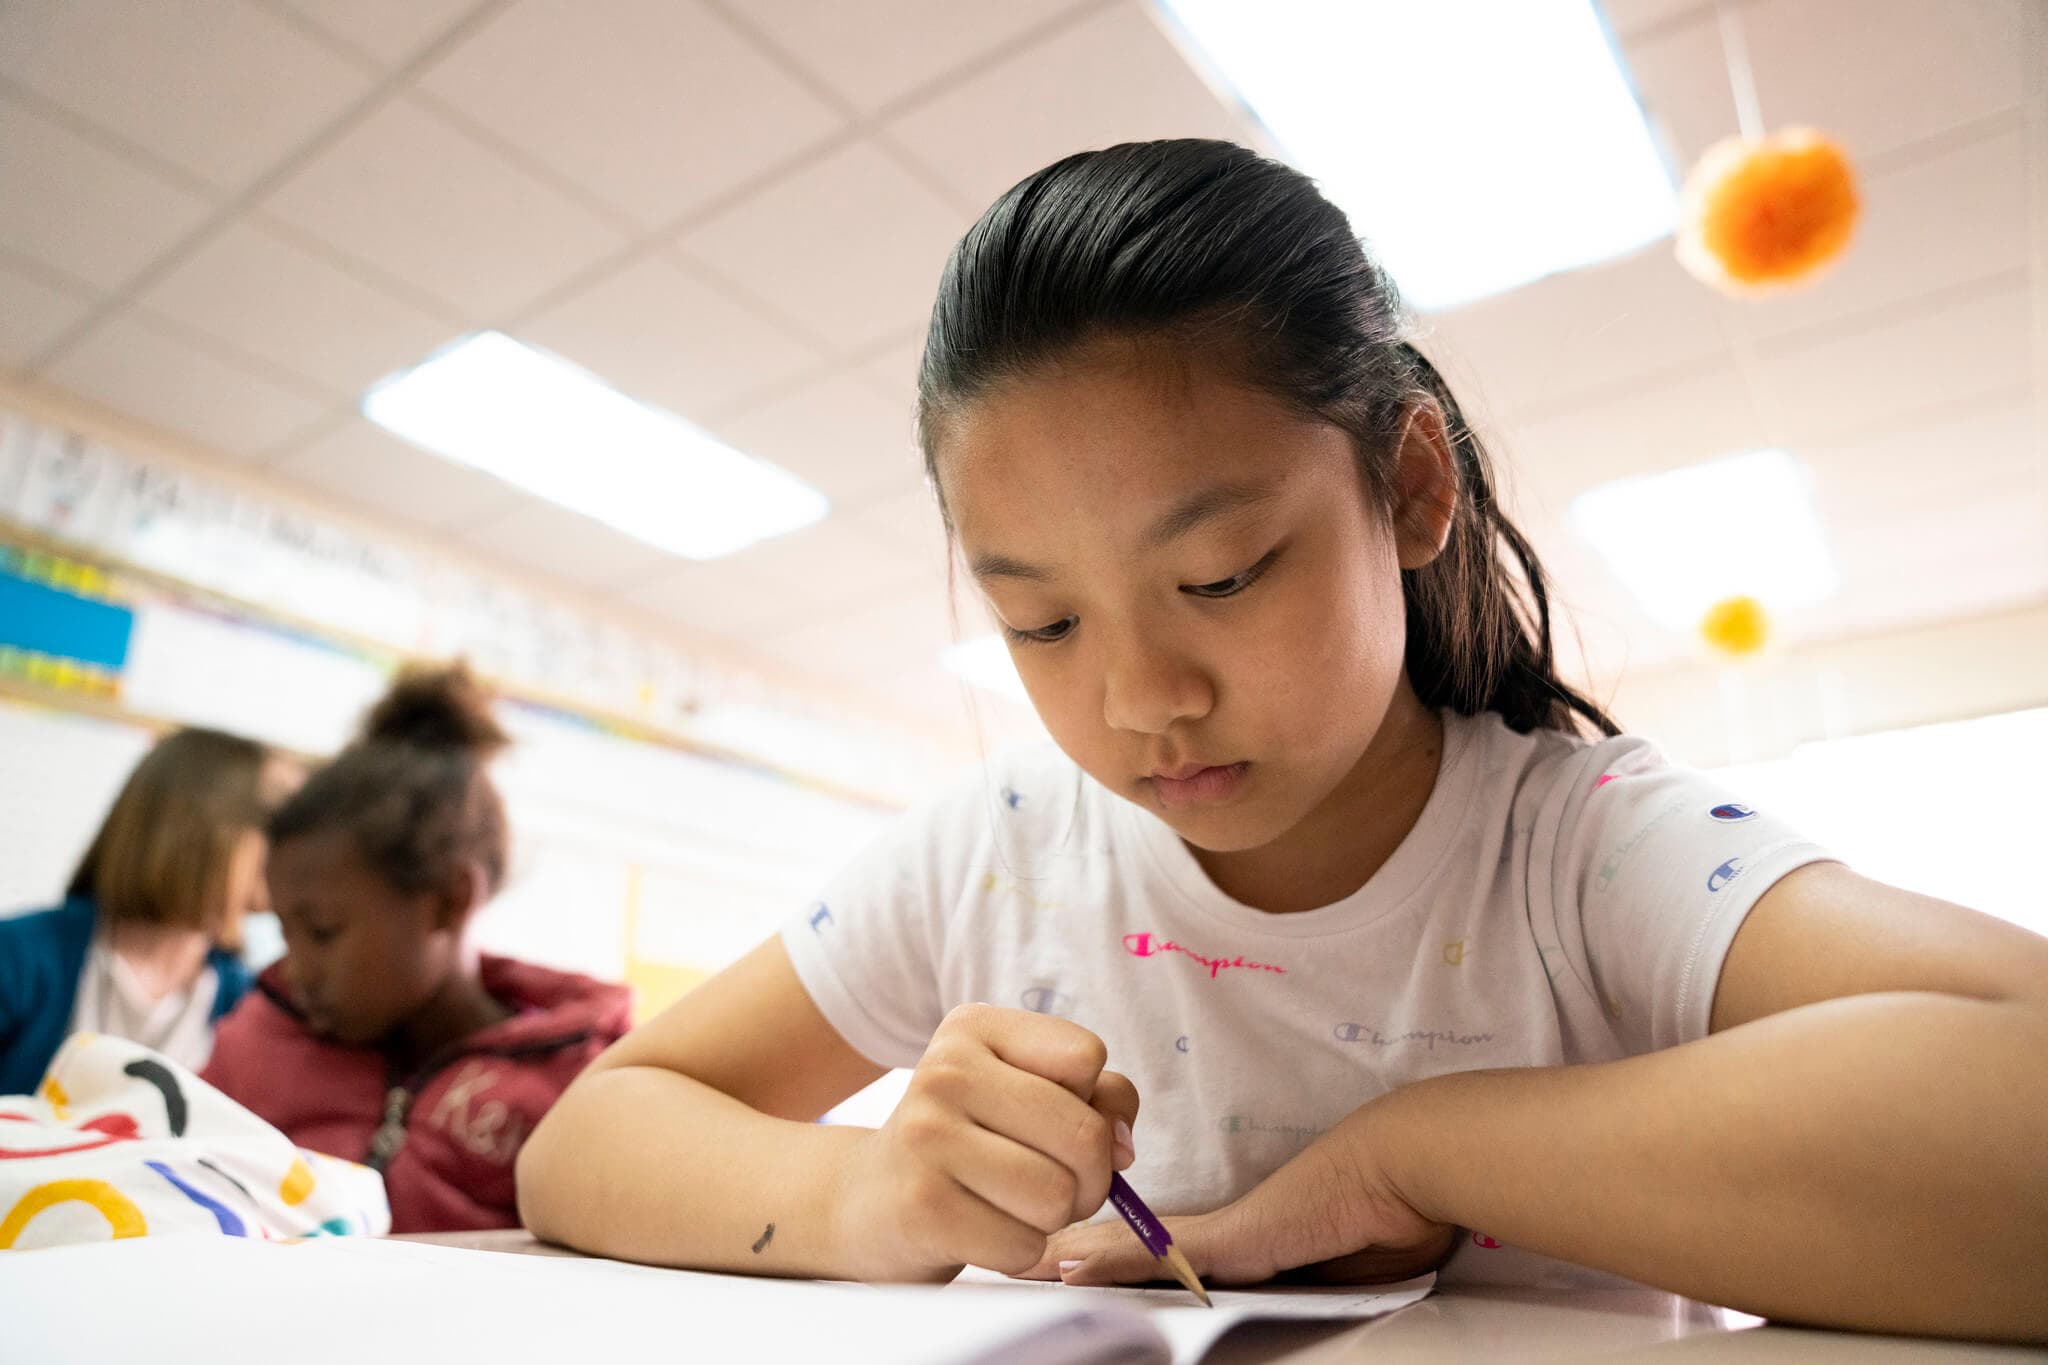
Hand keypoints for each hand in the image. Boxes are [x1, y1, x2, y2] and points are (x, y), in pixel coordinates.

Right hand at [834, 1004, 1138, 1281]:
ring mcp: (927, 1137)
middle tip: (1051, 1181)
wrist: (871, 1198)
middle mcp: (945, 1071)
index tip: (1053, 1120)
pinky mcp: (922, 1207)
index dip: (1092, 1100)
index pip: (1087, 1056)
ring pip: (1058, 1195)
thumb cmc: (972, 1141)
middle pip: (1084, 1134)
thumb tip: (1122, 1147)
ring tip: (1012, 1205)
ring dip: (1052, 1218)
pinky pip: (1023, 1246)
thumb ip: (1099, 1099)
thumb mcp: (1026, 1092)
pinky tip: (982, 1230)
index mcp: (975, 1027)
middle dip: (1089, 1177)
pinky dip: (1018, 1251)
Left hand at [1017, 1145, 1453, 1288]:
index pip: (1170, 1253)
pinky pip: (1163, 1254)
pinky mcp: (1237, 1238)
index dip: (1123, 1258)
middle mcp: (1229, 1233)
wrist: (1411, 1166)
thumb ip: (1306, 1275)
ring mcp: (1230, 1232)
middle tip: (1032, 1257)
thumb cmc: (1395, 1209)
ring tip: (1031, 1260)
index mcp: (1251, 1241)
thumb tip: (1288, 1283)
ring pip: (1136, 1249)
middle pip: (1140, 1248)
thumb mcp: (1345, 1263)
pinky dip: (1116, 1262)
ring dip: (1084, 1256)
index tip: (1078, 1258)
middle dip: (1086, 1251)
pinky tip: (1072, 1265)